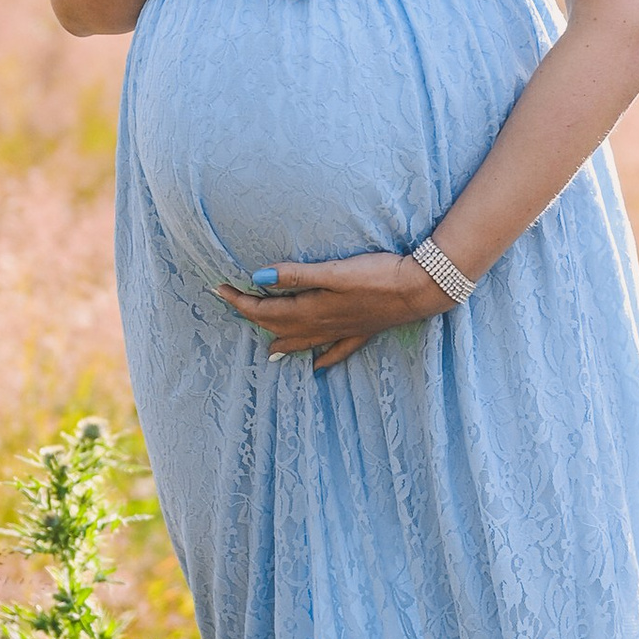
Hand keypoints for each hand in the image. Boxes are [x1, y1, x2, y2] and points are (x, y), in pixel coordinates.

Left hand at [217, 250, 453, 371]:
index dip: (239, 301)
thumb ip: (296, 275)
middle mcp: (322, 325)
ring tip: (266, 346)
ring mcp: (342, 331)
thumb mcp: (332, 272)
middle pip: (279, 326)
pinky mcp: (362, 331)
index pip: (265, 309)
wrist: (420, 289)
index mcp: (311, 309)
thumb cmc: (377, 275)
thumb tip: (258, 278)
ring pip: (303, 342)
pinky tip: (316, 366)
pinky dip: (322, 358)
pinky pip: (335, 350)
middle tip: (233, 304)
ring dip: (282, 341)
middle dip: (253, 317)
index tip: (218, 289)